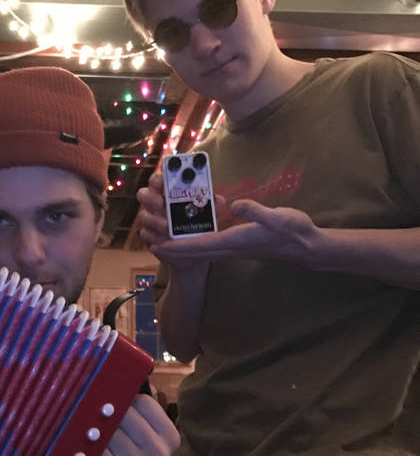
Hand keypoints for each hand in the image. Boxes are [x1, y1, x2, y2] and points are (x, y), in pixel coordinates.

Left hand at [85, 394, 179, 455]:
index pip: (144, 402)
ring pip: (111, 434)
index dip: (125, 400)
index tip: (115, 406)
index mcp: (170, 436)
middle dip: (107, 414)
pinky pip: (100, 454)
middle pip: (126, 416)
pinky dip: (89, 449)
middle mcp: (162, 453)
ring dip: (96, 431)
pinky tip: (85, 450)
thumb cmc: (126, 451)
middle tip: (95, 416)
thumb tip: (132, 369)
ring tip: (90, 433)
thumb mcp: (138, 428)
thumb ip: (138, 402)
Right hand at [137, 172, 226, 264]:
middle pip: (144, 193)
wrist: (189, 249)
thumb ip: (209, 204)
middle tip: (161, 203)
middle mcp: (155, 203)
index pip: (159, 177)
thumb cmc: (195, 222)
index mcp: (167, 191)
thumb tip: (218, 200)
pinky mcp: (149, 236)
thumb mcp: (205, 212)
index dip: (160, 174)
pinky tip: (163, 239)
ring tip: (167, 226)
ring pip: (142, 215)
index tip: (166, 175)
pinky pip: (145, 234)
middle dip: (151, 196)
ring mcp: (150, 219)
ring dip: (154, 220)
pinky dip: (154, 237)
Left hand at [147, 199, 320, 268]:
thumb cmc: (293, 231)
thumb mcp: (278, 217)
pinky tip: (187, 236)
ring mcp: (233, 248)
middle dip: (172, 249)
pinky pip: (209, 246)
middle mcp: (230, 247)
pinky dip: (194, 243)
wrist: (306, 247)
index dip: (177, 247)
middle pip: (194, 250)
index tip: (158, 246)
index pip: (199, 245)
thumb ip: (256, 212)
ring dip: (180, 247)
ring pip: (200, 250)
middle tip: (150, 244)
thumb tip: (236, 205)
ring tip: (161, 240)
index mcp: (235, 240)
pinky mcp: (237, 245)